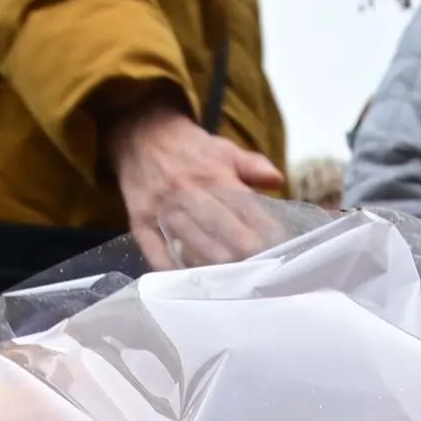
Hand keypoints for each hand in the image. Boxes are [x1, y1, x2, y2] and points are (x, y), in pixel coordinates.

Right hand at [103, 89, 284, 268]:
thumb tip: (278, 181)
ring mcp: (161, 210)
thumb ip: (253, 165)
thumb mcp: (224, 148)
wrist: (139, 135)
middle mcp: (187, 193)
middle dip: (244, 254)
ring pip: (191, 245)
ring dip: (214, 267)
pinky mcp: (140, 223)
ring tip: (234, 285)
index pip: (244, 207)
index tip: (280, 249)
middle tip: (261, 274)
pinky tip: (193, 284)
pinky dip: (174, 270)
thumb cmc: (190, 149)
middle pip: (220, 231)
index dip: (264, 230)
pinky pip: (156, 253)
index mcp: (212, 175)